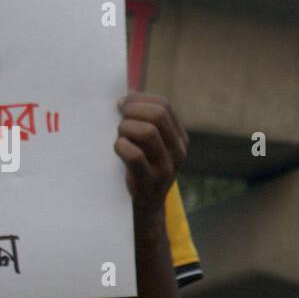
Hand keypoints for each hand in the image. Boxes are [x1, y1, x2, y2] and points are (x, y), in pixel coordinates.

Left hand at [114, 92, 187, 220]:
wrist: (146, 205)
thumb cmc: (142, 166)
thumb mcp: (149, 142)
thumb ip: (144, 118)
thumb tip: (130, 92)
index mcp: (180, 138)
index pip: (164, 105)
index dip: (140, 99)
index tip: (122, 104)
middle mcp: (178, 151)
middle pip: (158, 115)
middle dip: (132, 111)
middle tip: (119, 119)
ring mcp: (166, 167)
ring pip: (147, 132)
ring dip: (125, 128)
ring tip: (120, 136)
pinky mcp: (150, 181)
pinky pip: (134, 155)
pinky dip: (120, 146)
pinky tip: (118, 149)